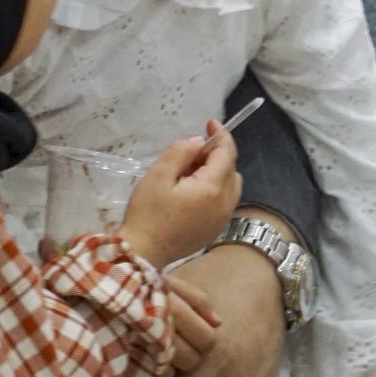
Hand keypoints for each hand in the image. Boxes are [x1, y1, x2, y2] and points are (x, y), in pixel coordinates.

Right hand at [122, 126, 239, 268]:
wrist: (144, 253)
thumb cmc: (147, 213)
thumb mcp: (158, 175)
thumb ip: (180, 152)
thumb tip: (198, 142)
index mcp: (213, 189)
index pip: (227, 153)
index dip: (221, 135)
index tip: (210, 123)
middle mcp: (225, 204)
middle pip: (232, 169)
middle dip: (216, 155)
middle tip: (189, 155)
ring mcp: (222, 219)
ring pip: (230, 186)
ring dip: (216, 173)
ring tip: (188, 174)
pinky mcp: (215, 229)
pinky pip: (224, 201)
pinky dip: (214, 190)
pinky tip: (190, 193)